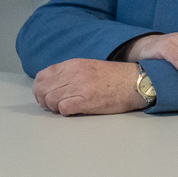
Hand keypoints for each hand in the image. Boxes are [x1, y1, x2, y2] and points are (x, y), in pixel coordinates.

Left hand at [32, 60, 150, 115]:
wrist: (137, 83)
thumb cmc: (116, 77)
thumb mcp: (90, 66)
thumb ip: (70, 72)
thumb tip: (53, 84)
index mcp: (73, 64)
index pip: (42, 76)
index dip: (40, 88)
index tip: (46, 94)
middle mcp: (74, 74)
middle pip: (42, 89)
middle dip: (44, 99)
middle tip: (53, 104)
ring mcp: (79, 87)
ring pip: (50, 100)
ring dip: (54, 107)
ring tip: (65, 108)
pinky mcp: (86, 101)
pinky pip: (63, 109)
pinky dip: (65, 112)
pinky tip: (74, 111)